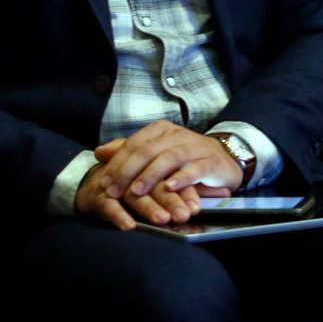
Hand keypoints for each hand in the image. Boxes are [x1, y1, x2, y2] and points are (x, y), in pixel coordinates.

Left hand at [87, 122, 242, 226]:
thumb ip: (128, 151)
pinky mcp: (209, 162)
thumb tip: (99, 152)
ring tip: (137, 190)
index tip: (104, 182)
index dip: (117, 163)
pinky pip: (194, 169)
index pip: (134, 143)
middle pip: (149, 150)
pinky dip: (181, 178)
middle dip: (129, 171)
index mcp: (161, 130)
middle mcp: (177, 135)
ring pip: (169, 158)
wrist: (223, 159)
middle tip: (115, 190)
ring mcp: (194, 147)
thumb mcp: (155, 152)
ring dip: (151, 175)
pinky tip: (170, 188)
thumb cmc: (184, 159)